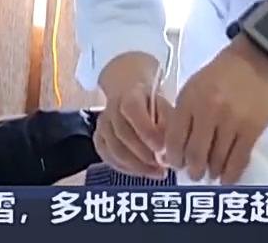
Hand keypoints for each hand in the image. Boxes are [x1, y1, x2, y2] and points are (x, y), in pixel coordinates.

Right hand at [95, 53, 172, 178]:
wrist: (134, 103)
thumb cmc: (154, 109)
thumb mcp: (166, 110)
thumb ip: (167, 126)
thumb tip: (168, 151)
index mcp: (131, 95)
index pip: (132, 109)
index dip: (146, 130)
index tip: (161, 147)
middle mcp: (112, 108)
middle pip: (122, 133)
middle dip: (144, 153)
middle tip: (162, 165)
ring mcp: (103, 124)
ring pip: (114, 150)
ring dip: (137, 165)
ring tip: (156, 171)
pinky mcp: (99, 140)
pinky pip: (109, 159)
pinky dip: (128, 169)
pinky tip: (144, 171)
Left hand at [164, 37, 267, 183]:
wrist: (261, 56)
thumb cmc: (224, 70)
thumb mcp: (196, 84)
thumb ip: (185, 112)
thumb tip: (177, 144)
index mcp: (189, 99)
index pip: (174, 138)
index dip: (173, 157)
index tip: (176, 164)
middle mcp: (207, 112)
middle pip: (194, 153)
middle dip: (192, 169)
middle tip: (193, 174)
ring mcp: (231, 122)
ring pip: (216, 160)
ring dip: (211, 172)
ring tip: (210, 174)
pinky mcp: (252, 129)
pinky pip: (238, 159)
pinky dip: (231, 174)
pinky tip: (227, 178)